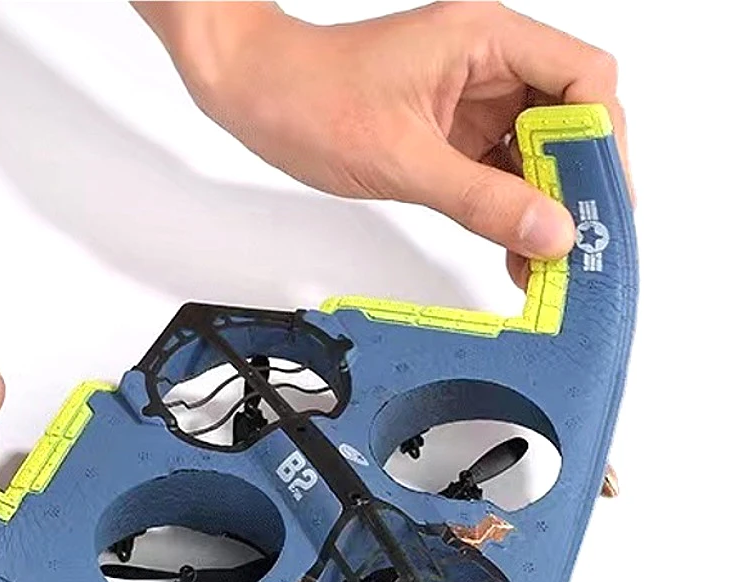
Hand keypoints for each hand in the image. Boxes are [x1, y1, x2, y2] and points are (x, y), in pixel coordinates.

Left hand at [136, 1, 630, 286]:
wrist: (257, 94)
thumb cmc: (313, 100)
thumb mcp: (404, 160)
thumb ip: (481, 200)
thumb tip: (550, 231)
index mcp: (488, 40)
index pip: (585, 81)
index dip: (603, 143)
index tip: (600, 203)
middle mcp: (490, 64)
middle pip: (568, 120)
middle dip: (577, 185)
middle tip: (581, 244)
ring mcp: (473, 100)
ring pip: (536, 152)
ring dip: (544, 206)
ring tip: (549, 263)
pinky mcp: (453, 133)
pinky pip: (499, 171)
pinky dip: (510, 211)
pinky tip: (518, 251)